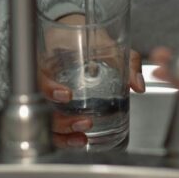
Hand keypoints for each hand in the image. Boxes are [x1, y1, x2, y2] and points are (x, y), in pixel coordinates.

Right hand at [39, 13, 143, 148]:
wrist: (82, 35)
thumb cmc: (90, 39)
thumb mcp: (110, 46)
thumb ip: (128, 62)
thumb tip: (138, 85)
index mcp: (52, 63)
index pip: (40, 78)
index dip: (49, 89)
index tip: (66, 95)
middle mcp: (48, 82)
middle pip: (42, 107)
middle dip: (61, 121)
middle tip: (85, 123)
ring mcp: (52, 97)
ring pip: (46, 122)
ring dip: (62, 135)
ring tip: (82, 139)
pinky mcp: (60, 108)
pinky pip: (56, 126)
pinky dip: (65, 138)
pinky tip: (81, 141)